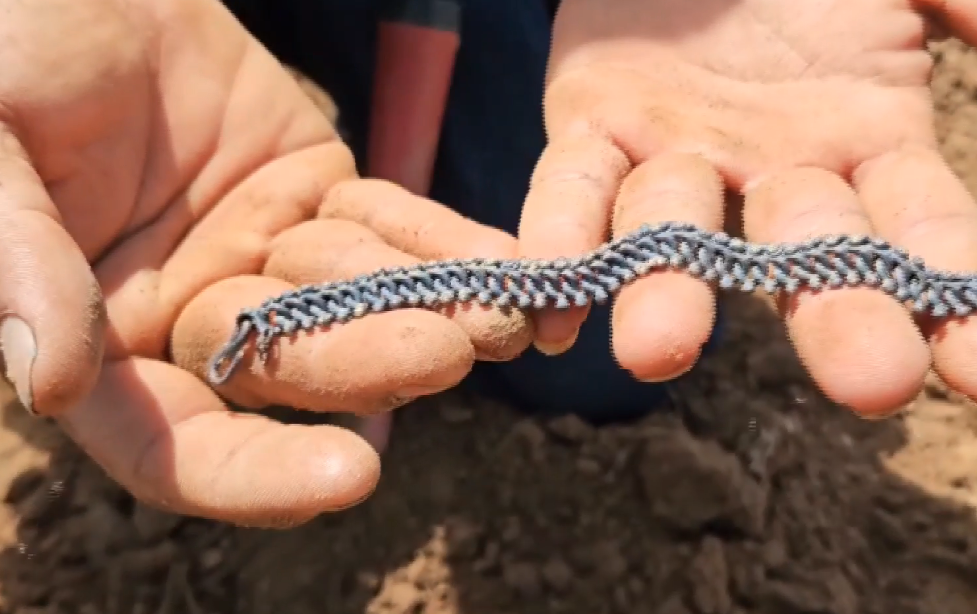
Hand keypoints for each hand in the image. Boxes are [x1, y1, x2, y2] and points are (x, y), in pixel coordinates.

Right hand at [0, 0, 530, 525]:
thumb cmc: (6, 55)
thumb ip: (20, 263)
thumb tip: (51, 386)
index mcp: (99, 338)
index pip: (174, 446)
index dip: (256, 474)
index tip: (352, 478)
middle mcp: (189, 313)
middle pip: (289, 370)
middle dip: (371, 363)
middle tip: (454, 349)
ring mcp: (262, 256)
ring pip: (351, 301)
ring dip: (429, 305)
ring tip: (507, 307)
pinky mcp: (315, 195)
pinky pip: (385, 226)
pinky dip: (445, 244)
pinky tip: (503, 262)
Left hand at [521, 0, 976, 415]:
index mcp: (874, 140)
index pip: (931, 236)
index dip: (966, 303)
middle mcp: (780, 171)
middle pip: (812, 259)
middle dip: (840, 318)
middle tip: (872, 384)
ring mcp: (685, 157)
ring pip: (680, 238)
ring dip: (671, 295)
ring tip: (662, 349)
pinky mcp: (594, 125)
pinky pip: (574, 191)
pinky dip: (560, 244)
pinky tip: (550, 308)